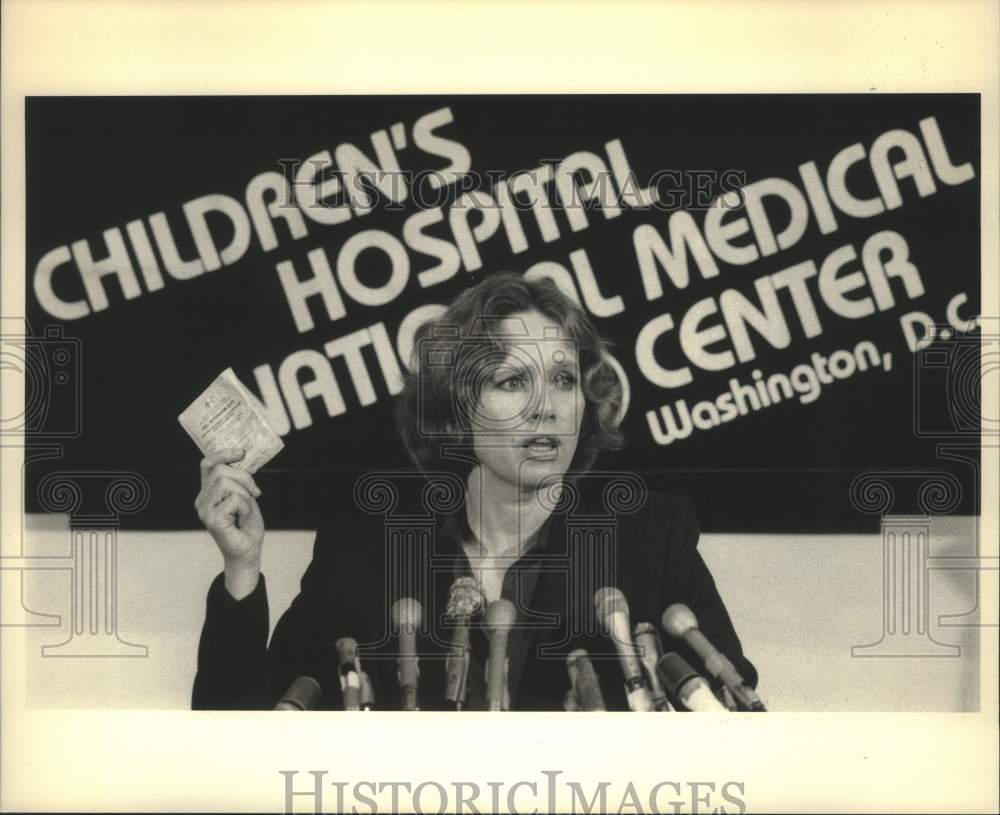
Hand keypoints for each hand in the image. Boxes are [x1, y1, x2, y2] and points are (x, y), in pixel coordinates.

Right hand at [195, 448, 264, 596]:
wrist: (248, 552)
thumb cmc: (247, 525)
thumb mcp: (246, 496)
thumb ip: (239, 480)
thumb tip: (242, 457)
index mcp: (208, 492)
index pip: (208, 464)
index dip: (223, 454)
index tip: (242, 452)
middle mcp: (202, 500)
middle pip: (221, 470)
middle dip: (244, 478)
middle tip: (254, 493)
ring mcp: (204, 510)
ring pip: (226, 482)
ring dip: (245, 494)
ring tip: (245, 510)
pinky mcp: (211, 519)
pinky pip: (234, 499)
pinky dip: (245, 506)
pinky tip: (242, 518)